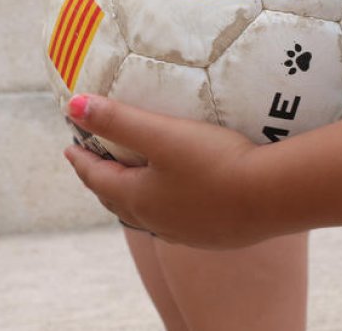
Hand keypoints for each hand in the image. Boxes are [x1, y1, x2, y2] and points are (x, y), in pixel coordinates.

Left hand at [64, 94, 274, 248]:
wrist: (270, 197)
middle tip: (94, 163)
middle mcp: (156, 220)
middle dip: (102, 180)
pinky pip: (176, 222)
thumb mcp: (162, 134)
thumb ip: (119, 119)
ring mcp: (185, 232)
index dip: (81, 161)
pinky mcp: (213, 236)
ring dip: (132, 197)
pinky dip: (164, 208)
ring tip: (132, 183)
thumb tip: (73, 105)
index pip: (97, 178)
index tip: (70, 147)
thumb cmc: (214, 162)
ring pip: (146, 215)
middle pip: (117, 199)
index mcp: (138, 197)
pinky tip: (178, 202)